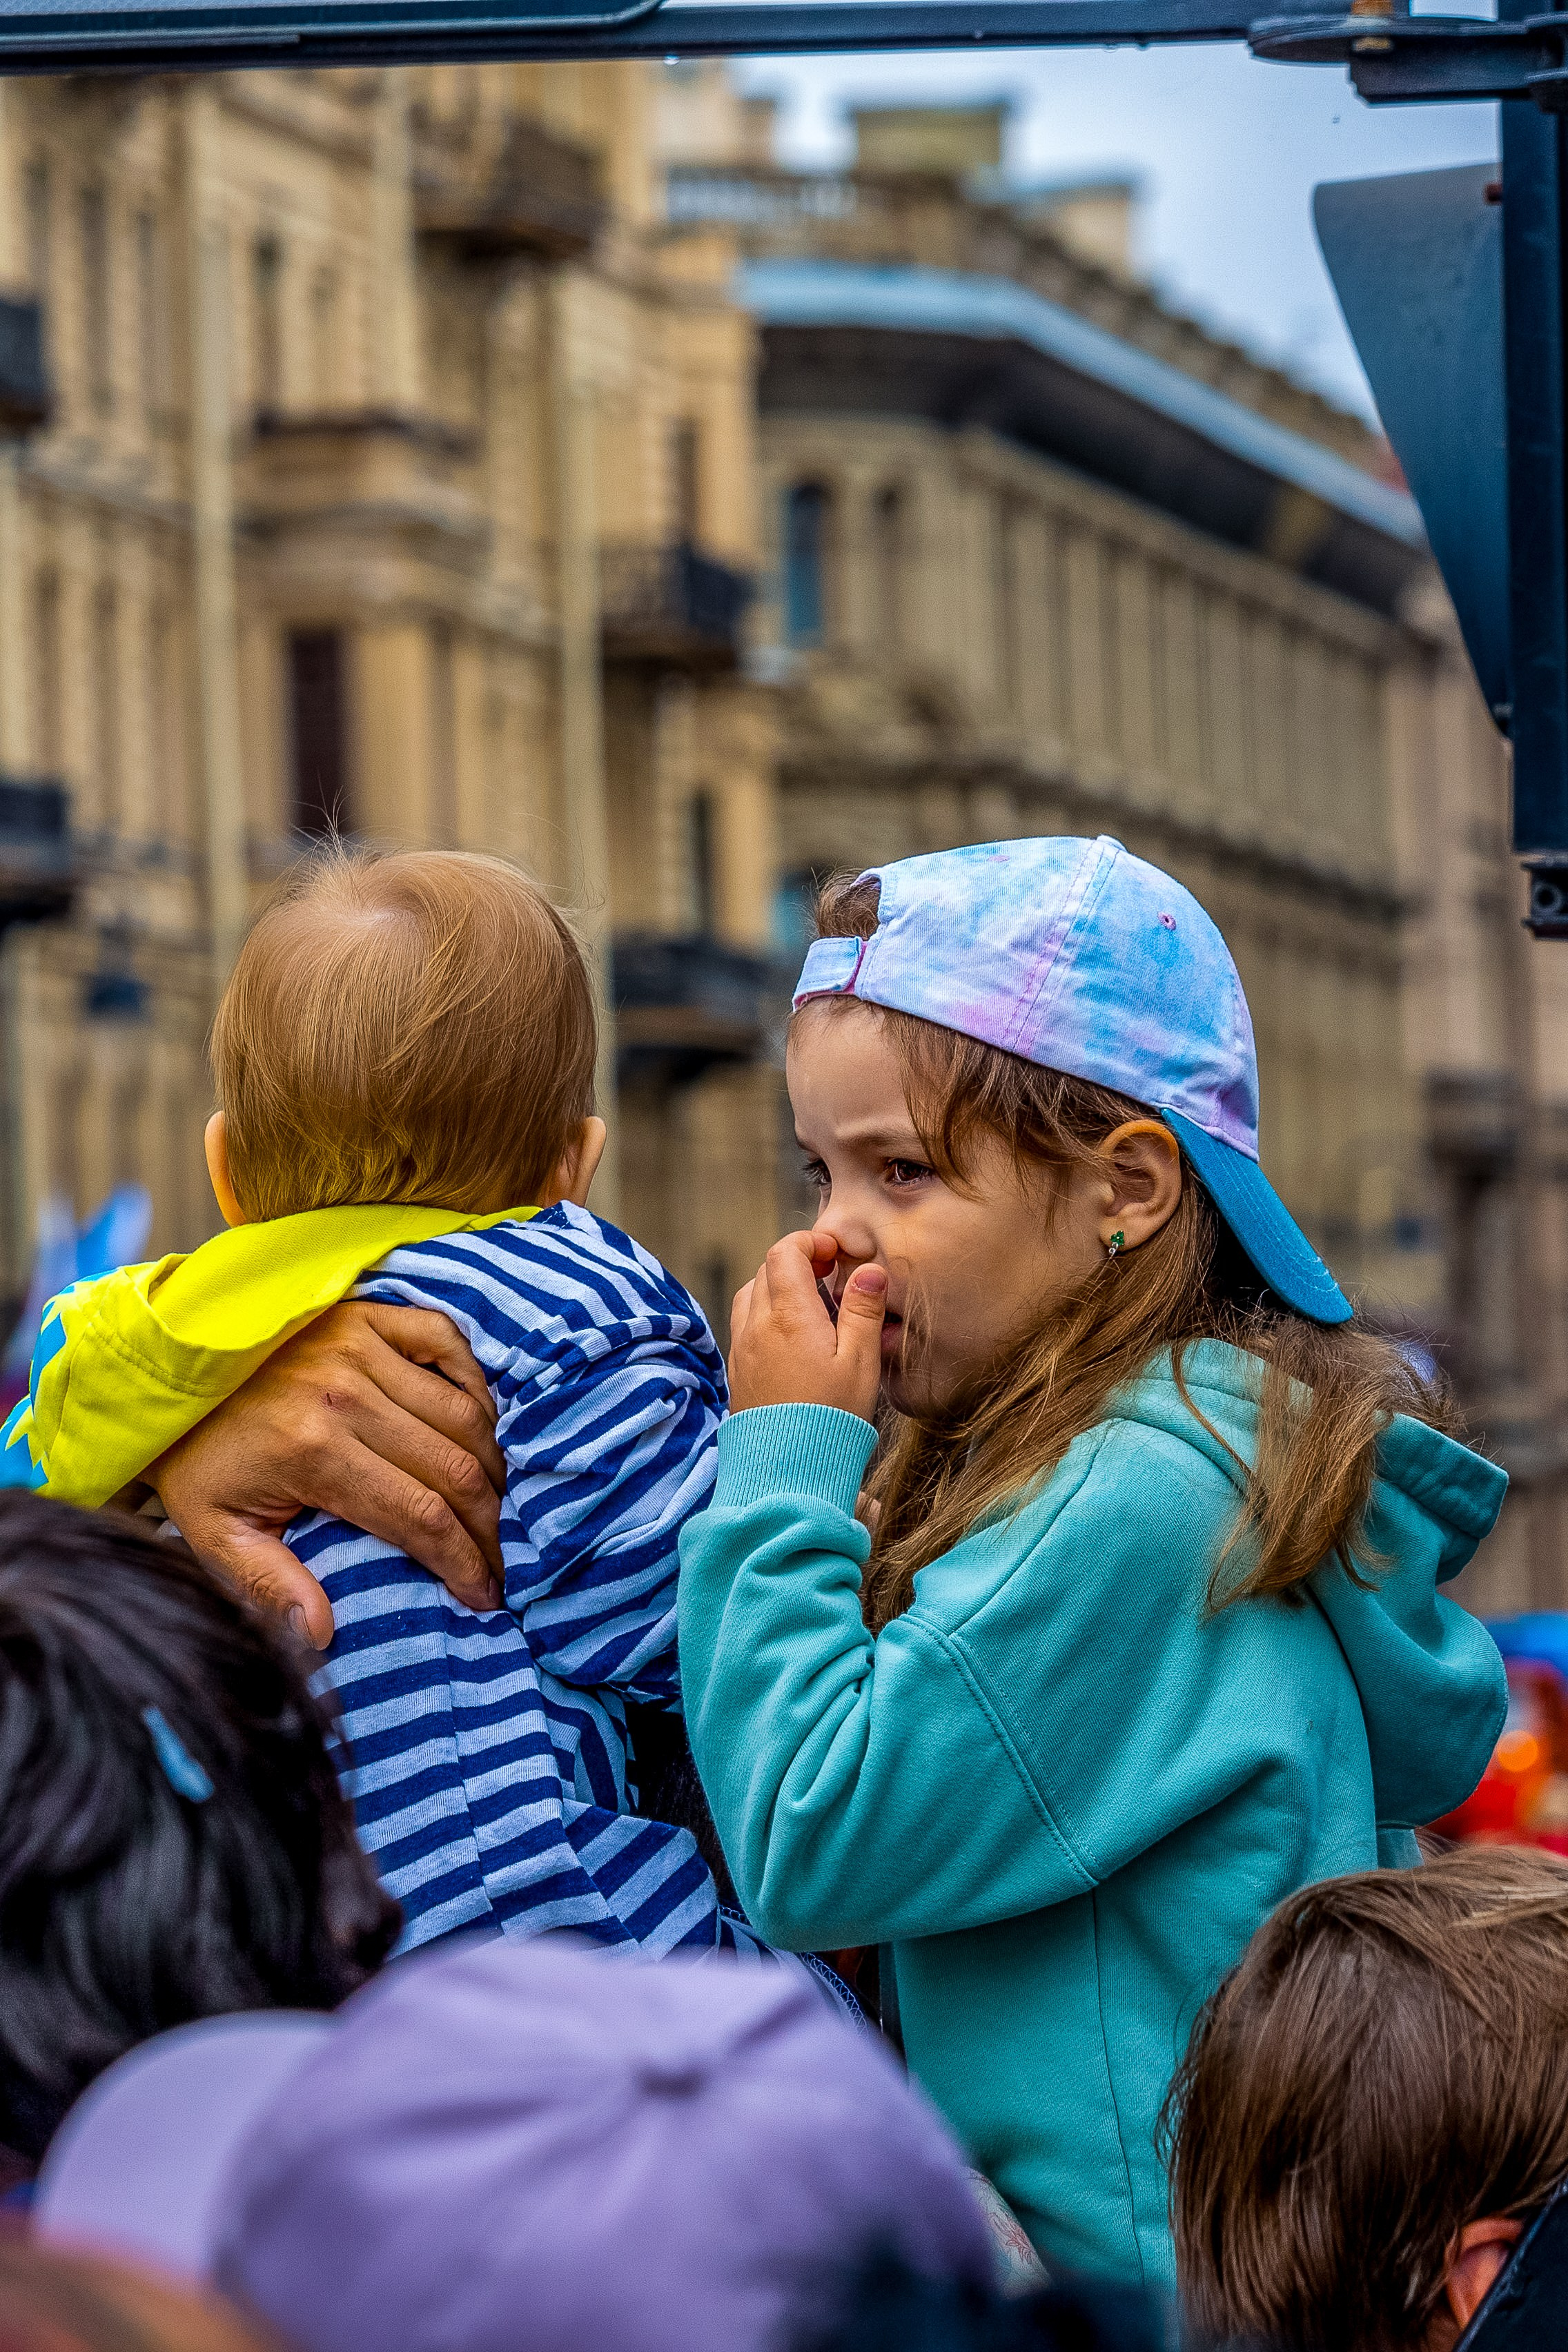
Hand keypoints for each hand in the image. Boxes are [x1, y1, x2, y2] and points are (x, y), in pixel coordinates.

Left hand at [151, 1302, 504, 1648]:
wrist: (164, 1374)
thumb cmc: (197, 1460)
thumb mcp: (213, 1533)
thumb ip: (266, 1585)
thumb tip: (320, 1634)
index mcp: (312, 1451)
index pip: (421, 1516)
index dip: (465, 1562)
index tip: (484, 1594)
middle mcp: (344, 1394)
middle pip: (455, 1468)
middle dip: (489, 1525)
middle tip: (498, 1559)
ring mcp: (359, 1345)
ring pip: (463, 1412)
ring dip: (491, 1463)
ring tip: (491, 1504)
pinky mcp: (365, 1315)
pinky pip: (447, 1340)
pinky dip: (476, 1381)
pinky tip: (478, 1422)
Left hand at [727, 1231, 886, 1422]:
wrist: (788, 1472)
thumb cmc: (831, 1418)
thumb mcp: (860, 1363)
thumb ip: (864, 1311)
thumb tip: (870, 1272)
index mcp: (789, 1316)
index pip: (784, 1253)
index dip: (809, 1242)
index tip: (835, 1252)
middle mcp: (756, 1327)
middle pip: (766, 1270)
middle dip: (796, 1261)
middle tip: (829, 1274)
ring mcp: (742, 1350)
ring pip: (750, 1295)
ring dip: (777, 1287)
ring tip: (810, 1304)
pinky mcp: (737, 1372)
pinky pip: (744, 1325)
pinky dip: (765, 1314)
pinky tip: (791, 1337)